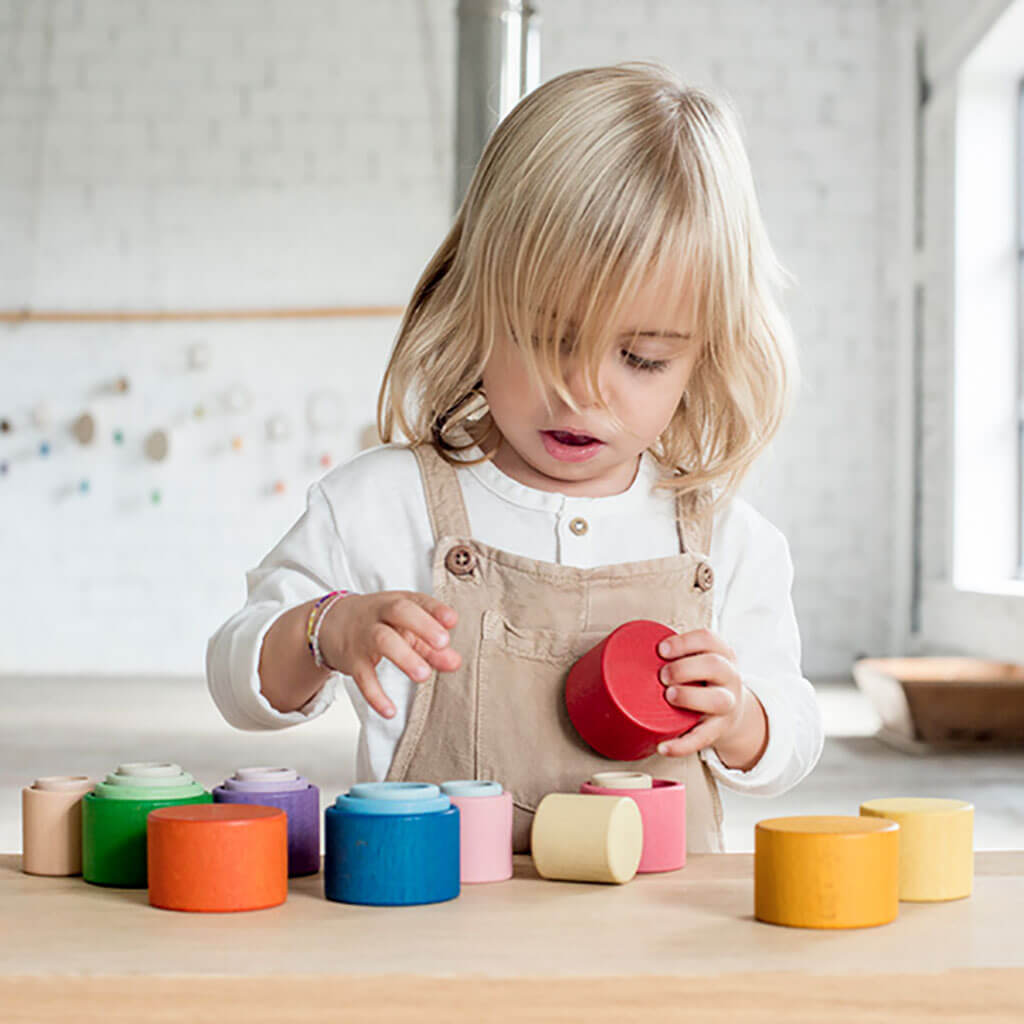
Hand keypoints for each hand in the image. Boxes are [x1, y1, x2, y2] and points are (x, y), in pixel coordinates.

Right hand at [318, 591, 460, 719]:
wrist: (329, 623)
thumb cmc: (377, 623)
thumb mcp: (405, 628)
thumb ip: (431, 646)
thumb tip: (456, 662)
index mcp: (397, 602)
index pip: (418, 600)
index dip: (436, 609)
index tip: (453, 621)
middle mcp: (380, 614)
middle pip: (400, 611)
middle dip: (423, 626)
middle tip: (443, 643)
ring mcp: (364, 636)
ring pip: (382, 641)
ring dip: (405, 657)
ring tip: (423, 675)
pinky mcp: (352, 660)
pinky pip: (363, 677)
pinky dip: (376, 695)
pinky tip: (390, 711)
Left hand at [654, 628, 767, 769]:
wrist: (730, 712)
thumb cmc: (703, 681)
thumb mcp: (699, 661)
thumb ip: (676, 655)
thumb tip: (629, 649)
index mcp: (722, 655)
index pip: (708, 640)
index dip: (684, 642)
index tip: (661, 649)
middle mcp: (729, 678)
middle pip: (715, 666)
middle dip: (684, 668)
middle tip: (662, 675)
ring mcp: (728, 704)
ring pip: (718, 700)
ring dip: (690, 697)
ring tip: (669, 697)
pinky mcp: (719, 729)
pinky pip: (703, 738)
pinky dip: (682, 745)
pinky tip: (663, 747)